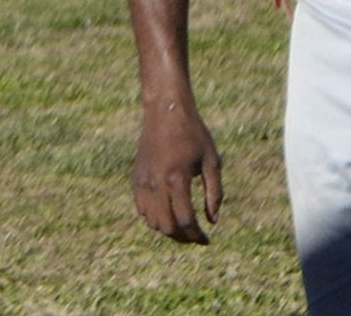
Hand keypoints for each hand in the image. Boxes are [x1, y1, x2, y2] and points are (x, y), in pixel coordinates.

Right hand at [132, 101, 221, 244]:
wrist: (166, 110)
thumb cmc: (193, 133)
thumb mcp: (212, 162)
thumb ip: (214, 193)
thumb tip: (212, 221)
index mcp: (177, 178)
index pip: (185, 221)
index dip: (196, 235)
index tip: (206, 240)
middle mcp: (157, 182)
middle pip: (166, 226)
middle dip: (182, 237)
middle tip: (195, 236)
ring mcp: (143, 179)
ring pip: (151, 220)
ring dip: (167, 228)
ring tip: (183, 226)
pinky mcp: (136, 176)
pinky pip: (141, 207)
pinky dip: (153, 216)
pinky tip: (167, 212)